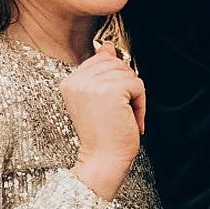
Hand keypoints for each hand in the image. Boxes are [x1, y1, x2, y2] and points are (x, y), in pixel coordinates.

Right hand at [62, 43, 145, 198]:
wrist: (102, 160)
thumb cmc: (103, 135)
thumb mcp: (99, 100)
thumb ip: (102, 73)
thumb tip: (108, 48)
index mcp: (69, 81)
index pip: (102, 61)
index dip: (114, 82)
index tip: (110, 107)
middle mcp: (76, 79)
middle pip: (116, 64)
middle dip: (125, 88)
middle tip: (117, 114)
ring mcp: (92, 84)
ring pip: (128, 73)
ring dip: (133, 96)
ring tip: (121, 117)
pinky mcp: (110, 90)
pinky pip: (137, 84)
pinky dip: (140, 103)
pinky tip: (130, 120)